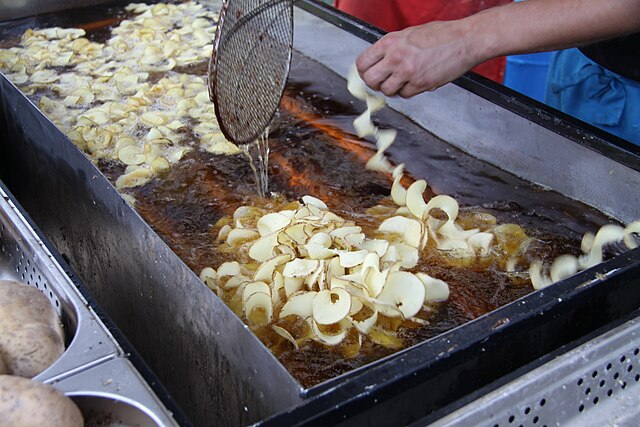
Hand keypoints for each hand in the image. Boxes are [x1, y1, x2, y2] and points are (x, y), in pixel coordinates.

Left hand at [356, 20, 483, 97]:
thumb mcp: (408, 34)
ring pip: (387, 91)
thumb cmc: (440, 35)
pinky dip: (407, 91)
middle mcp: (396, 57)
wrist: (464, 40)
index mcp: (390, 42)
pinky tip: (414, 82)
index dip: (363, 71)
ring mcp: (408, 72)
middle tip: (381, 81)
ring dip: (392, 89)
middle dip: (374, 83)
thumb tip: (377, 62)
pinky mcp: (421, 84)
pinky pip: (405, 95)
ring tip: (400, 81)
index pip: (363, 63)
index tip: (367, 73)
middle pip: (370, 80)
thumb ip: (391, 48)